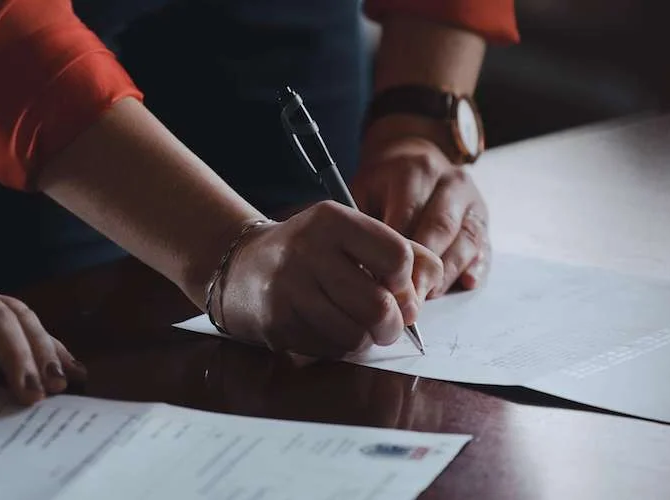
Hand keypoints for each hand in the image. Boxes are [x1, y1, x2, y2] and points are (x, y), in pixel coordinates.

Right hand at [194, 201, 443, 357]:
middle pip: (380, 306)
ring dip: (365, 339)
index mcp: (333, 221)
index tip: (396, 285)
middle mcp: (308, 251)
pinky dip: (339, 347)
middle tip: (388, 324)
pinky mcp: (277, 323)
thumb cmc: (311, 252)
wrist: (241, 266)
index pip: (397, 256)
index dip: (406, 281)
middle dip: (393, 324)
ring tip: (357, 325)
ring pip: (356, 335)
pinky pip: (329, 350)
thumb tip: (428, 288)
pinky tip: (327, 328)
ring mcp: (289, 289)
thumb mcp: (352, 234)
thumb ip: (401, 251)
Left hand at [354, 137, 490, 297]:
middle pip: (441, 228)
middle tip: (407, 299)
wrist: (414, 156)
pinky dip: (477, 267)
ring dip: (447, 273)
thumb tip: (361, 269)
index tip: (383, 282)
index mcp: (416, 170)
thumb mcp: (364, 191)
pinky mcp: (483, 219)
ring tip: (427, 296)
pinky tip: (466, 283)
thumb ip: (363, 224)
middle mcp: (450, 182)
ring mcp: (472, 201)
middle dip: (424, 268)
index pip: (408, 215)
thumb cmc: (383, 184)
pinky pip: (485, 246)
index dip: (396, 253)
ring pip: (466, 240)